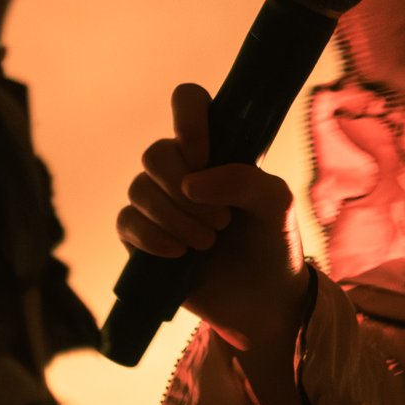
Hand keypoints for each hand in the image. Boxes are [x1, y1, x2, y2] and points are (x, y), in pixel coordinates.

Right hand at [118, 86, 306, 364]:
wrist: (265, 302)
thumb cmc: (274, 244)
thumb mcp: (278, 206)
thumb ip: (246, 181)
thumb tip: (193, 182)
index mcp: (217, 151)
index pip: (188, 103)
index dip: (188, 119)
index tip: (203, 156)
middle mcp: (182, 171)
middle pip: (156, 154)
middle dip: (184, 190)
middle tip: (222, 222)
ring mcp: (159, 204)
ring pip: (139, 189)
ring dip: (174, 218)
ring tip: (207, 243)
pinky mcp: (142, 238)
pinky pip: (126, 222)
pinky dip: (151, 237)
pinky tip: (178, 254)